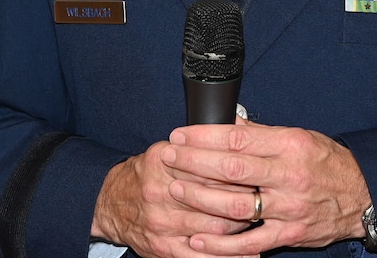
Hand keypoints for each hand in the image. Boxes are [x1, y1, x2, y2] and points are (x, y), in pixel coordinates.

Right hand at [90, 142, 257, 257]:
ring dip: (241, 226)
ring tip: (259, 220)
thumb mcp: (163, 152)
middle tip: (265, 196)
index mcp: (163, 163)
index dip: (237, 171)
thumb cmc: (145, 176)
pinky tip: (248, 254)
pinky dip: (227, 256)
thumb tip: (235, 130)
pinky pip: (201, 256)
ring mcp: (163, 223)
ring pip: (213, 228)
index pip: (208, 166)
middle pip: (214, 198)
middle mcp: (161, 193)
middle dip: (244, 199)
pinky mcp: (164, 248)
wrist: (111, 204)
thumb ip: (194, 146)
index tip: (258, 172)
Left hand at [160, 121, 371, 253]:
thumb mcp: (298, 137)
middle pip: (232, 169)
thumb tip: (226, 122)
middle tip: (169, 156)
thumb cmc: (327, 163)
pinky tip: (198, 238)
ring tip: (177, 189)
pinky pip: (249, 243)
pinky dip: (222, 244)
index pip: (238, 137)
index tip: (180, 135)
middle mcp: (289, 176)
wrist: (363, 196)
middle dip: (194, 162)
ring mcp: (289, 208)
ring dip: (201, 198)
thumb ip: (261, 133)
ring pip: (237, 205)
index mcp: (289, 145)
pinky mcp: (289, 235)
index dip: (204, 136)